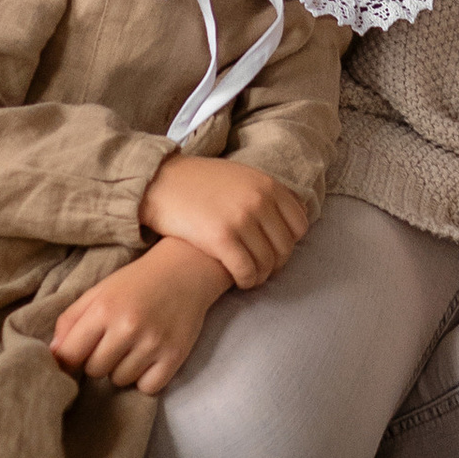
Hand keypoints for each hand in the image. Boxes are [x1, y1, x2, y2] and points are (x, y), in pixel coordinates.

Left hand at [50, 240, 227, 396]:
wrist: (186, 269)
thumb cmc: (137, 281)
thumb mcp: (99, 291)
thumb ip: (71, 320)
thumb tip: (53, 355)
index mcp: (103, 309)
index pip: (70, 355)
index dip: (67, 361)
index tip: (72, 360)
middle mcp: (128, 327)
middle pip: (94, 371)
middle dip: (99, 360)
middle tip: (113, 342)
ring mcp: (153, 343)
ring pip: (120, 380)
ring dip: (122, 368)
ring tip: (133, 346)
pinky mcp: (175, 356)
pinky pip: (147, 387)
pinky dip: (145, 378)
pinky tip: (149, 358)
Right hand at [138, 153, 313, 292]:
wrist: (159, 182)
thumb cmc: (198, 183)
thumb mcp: (239, 177)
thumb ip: (264, 194)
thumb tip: (289, 217)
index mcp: (267, 184)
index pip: (299, 225)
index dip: (289, 243)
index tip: (274, 250)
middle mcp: (259, 200)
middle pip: (285, 247)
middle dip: (275, 263)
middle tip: (261, 269)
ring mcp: (242, 218)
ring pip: (268, 263)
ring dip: (260, 276)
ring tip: (248, 277)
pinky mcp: (222, 238)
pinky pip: (247, 271)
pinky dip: (246, 281)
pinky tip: (237, 281)